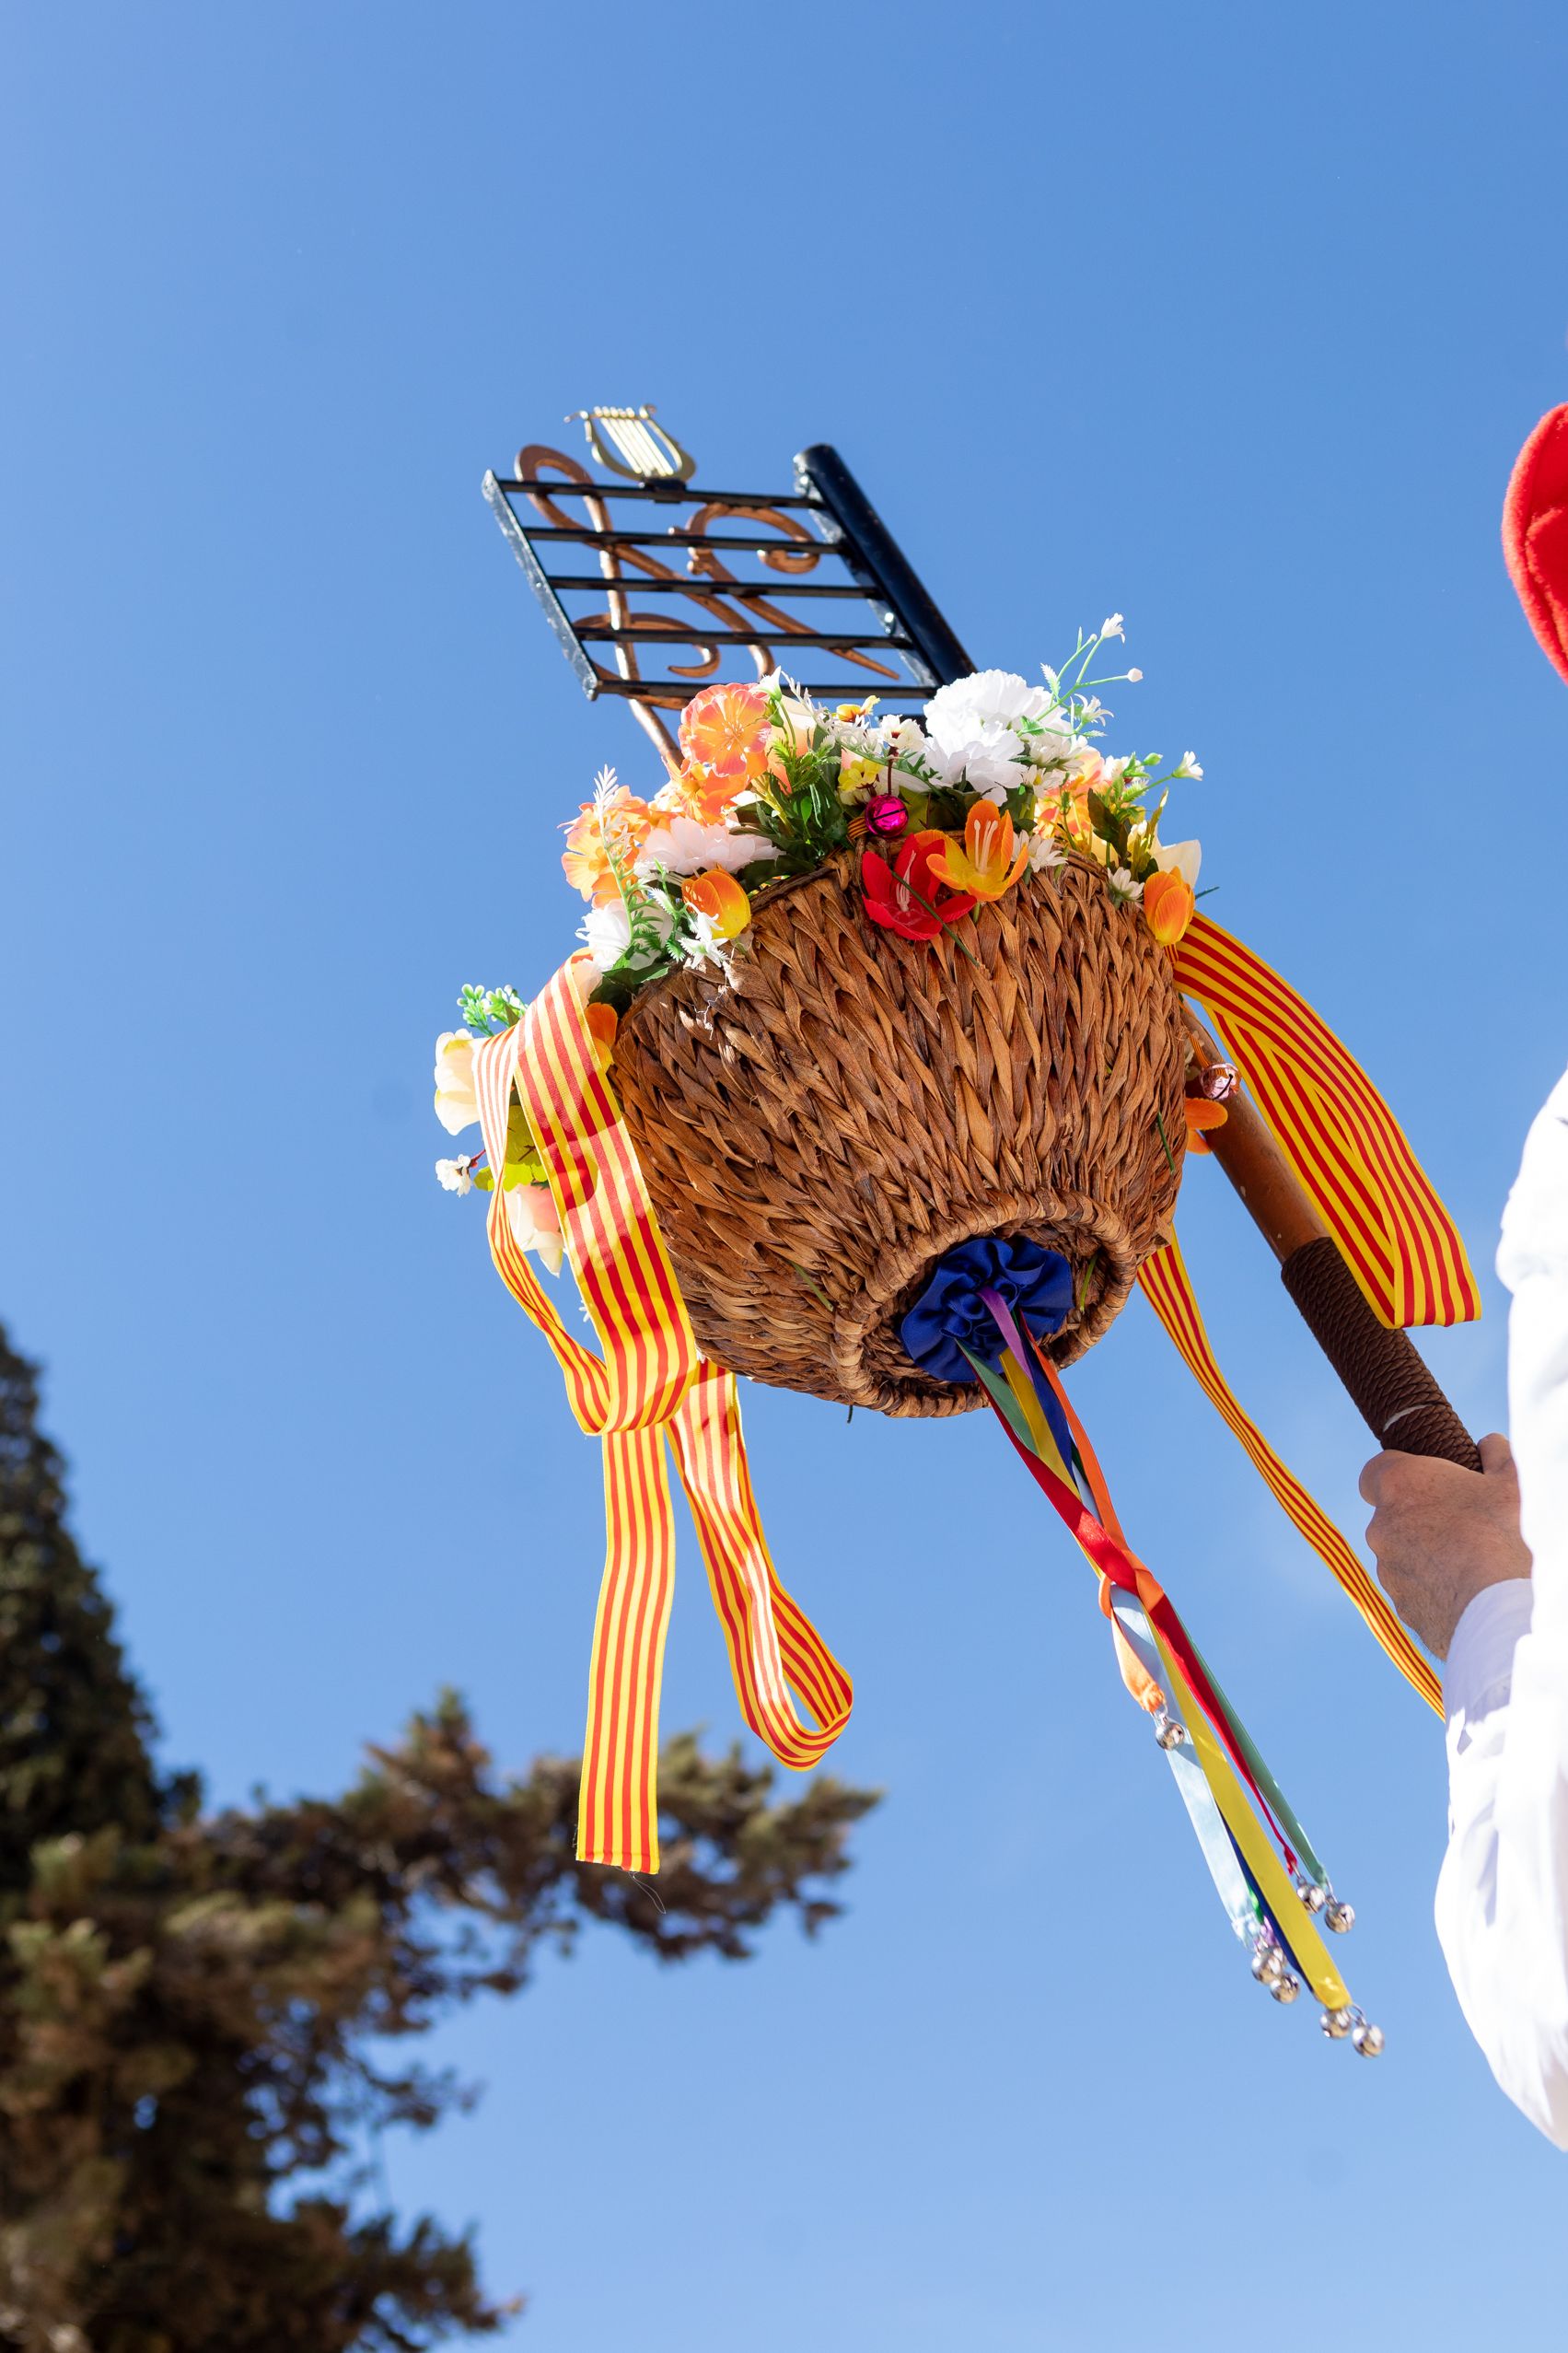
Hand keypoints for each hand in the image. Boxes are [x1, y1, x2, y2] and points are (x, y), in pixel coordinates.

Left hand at [1359, 1434, 1531, 1658]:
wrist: (1502, 1609)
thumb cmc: (1505, 1535)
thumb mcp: (1511, 1480)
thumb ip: (1495, 1454)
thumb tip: (1488, 1444)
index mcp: (1401, 1485)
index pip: (1375, 1471)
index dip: (1398, 1474)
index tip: (1424, 1481)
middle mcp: (1382, 1527)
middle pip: (1392, 1514)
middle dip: (1420, 1516)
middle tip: (1462, 1522)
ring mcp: (1388, 1570)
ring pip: (1402, 1554)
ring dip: (1426, 1553)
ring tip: (1471, 1560)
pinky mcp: (1402, 1607)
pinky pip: (1414, 1589)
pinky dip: (1433, 1588)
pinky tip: (1466, 1590)